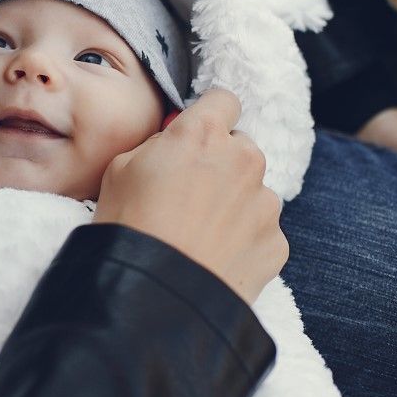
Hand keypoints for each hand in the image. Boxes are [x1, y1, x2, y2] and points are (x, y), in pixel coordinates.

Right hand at [93, 88, 286, 303]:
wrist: (154, 296)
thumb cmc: (128, 228)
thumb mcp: (119, 169)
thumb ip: (156, 147)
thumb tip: (171, 147)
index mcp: (202, 134)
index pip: (224, 99)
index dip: (209, 115)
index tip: (197, 135)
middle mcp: (243, 159)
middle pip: (241, 146)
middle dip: (221, 163)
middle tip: (190, 193)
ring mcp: (265, 202)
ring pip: (253, 190)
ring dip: (234, 202)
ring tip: (200, 233)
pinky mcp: (277, 241)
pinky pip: (261, 229)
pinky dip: (243, 239)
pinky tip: (215, 256)